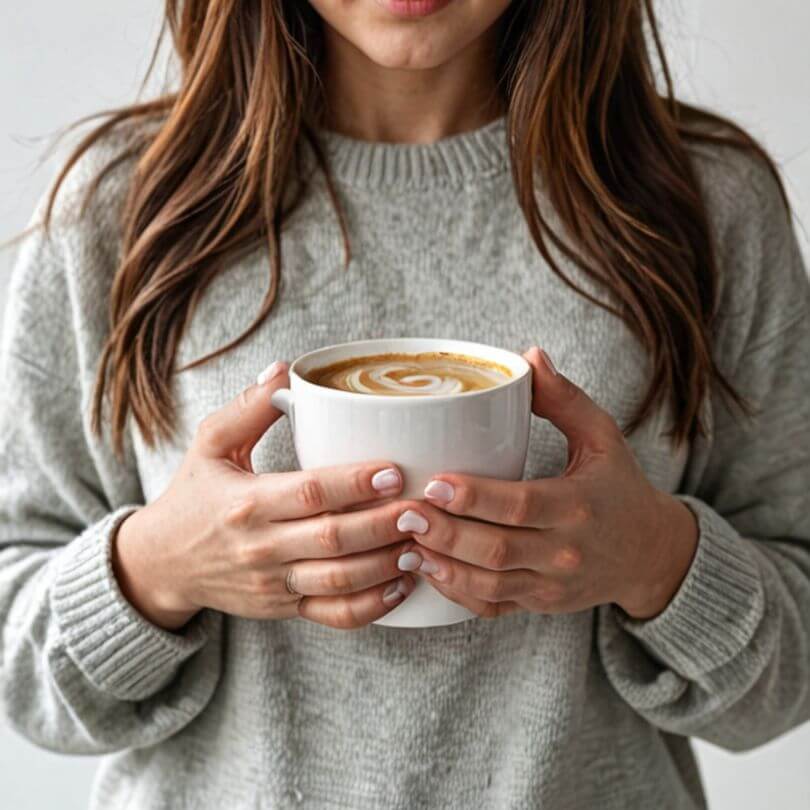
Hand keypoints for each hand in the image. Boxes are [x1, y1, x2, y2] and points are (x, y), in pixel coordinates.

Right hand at [113, 362, 416, 631]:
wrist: (161, 563)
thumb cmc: (193, 496)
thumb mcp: (209, 444)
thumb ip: (248, 409)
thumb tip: (284, 370)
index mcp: (247, 502)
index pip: (309, 492)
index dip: (355, 482)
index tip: (394, 470)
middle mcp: (261, 546)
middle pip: (333, 539)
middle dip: (384, 524)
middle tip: (424, 508)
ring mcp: (274, 583)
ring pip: (339, 580)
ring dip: (386, 564)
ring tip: (422, 543)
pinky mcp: (283, 608)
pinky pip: (333, 615)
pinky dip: (371, 606)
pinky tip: (401, 585)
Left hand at [392, 347, 698, 620]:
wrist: (650, 553)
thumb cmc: (619, 487)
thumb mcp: (602, 436)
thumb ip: (565, 398)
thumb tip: (530, 356)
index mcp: (578, 505)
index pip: (519, 505)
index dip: (473, 497)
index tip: (434, 482)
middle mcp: (565, 551)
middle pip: (496, 550)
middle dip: (445, 534)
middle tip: (405, 512)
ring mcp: (553, 584)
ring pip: (490, 585)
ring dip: (444, 567)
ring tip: (406, 543)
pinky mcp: (542, 604)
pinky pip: (494, 608)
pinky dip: (458, 594)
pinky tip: (430, 570)